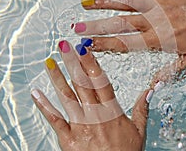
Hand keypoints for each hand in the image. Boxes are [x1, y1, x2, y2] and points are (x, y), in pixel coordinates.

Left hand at [31, 40, 152, 150]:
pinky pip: (54, 119)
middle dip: (72, 63)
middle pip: (82, 84)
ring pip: (67, 97)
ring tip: (50, 61)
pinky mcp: (68, 138)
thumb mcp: (139, 131)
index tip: (84, 48)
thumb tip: (149, 90)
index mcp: (112, 111)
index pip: (100, 81)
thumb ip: (142, 109)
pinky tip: (36, 92)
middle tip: (64, 46)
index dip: (91, 63)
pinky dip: (44, 105)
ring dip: (57, 78)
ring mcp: (80, 126)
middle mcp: (95, 115)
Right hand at [75, 0, 185, 83]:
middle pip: (119, 24)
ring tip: (86, 4)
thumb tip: (154, 86)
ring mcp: (157, 2)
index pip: (125, 43)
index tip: (88, 45)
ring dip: (104, 3)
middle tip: (77, 27)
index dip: (105, 44)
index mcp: (157, 39)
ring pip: (126, 2)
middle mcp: (153, 21)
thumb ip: (170, 71)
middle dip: (96, 26)